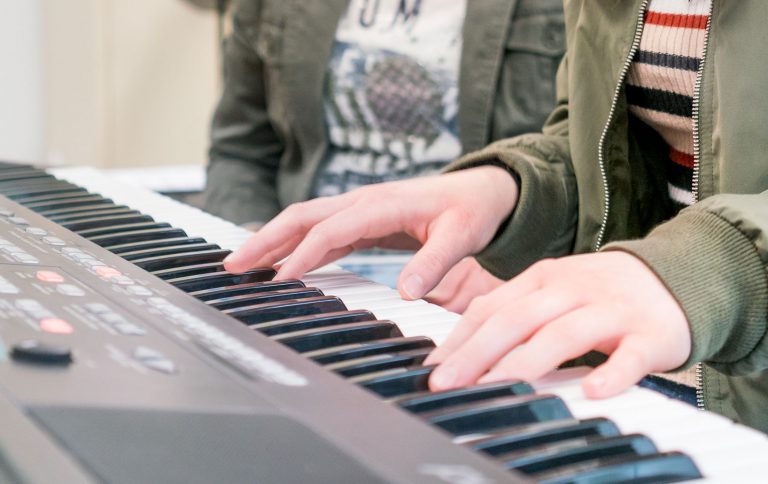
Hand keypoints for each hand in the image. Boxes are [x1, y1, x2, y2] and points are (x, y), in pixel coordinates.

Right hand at [224, 166, 517, 299]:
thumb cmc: (472, 209)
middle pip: (302, 217)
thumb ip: (435, 262)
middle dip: (265, 239)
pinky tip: (280, 264)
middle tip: (232, 265)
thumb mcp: (462, 235)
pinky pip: (320, 231)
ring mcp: (360, 209)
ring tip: (241, 266)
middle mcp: (363, 202)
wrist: (483, 189)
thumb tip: (407, 292)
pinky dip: (295, 246)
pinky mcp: (363, 220)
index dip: (303, 254)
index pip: (331, 229)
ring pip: (305, 222)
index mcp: (382, 204)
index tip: (279, 280)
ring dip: (272, 241)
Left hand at [425, 252, 691, 397]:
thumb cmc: (599, 293)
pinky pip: (630, 356)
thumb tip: (461, 348)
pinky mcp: (650, 334)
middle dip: (477, 353)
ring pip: (564, 334)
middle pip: (517, 319)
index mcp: (542, 278)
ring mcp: (611, 310)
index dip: (459, 339)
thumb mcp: (551, 291)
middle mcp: (571, 289)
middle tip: (448, 383)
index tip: (433, 368)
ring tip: (496, 386)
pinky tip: (591, 391)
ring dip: (526, 362)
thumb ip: (512, 313)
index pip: (491, 308)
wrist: (674, 276)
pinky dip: (611, 374)